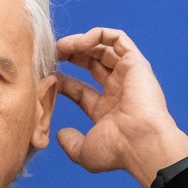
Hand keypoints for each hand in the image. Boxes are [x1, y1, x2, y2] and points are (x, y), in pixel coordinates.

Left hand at [55, 28, 187, 187]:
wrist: (141, 143)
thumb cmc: (117, 151)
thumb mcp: (84, 152)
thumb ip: (70, 143)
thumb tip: (60, 135)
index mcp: (107, 110)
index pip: (79, 89)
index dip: (62, 81)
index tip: (46, 78)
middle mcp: (119, 90)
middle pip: (91, 64)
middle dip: (70, 56)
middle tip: (50, 54)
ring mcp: (128, 76)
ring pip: (103, 48)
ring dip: (79, 43)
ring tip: (60, 46)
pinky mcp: (135, 63)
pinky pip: (117, 39)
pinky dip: (98, 35)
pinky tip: (79, 43)